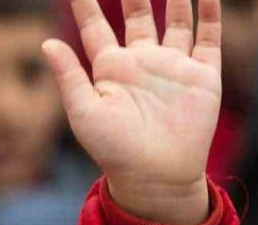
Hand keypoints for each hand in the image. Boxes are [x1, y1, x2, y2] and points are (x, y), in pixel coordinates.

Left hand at [43, 0, 220, 224]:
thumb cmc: (113, 149)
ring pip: (176, 21)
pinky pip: (208, 37)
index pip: (96, 28)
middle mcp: (141, 63)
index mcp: (110, 70)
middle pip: (138, 17)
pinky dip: (210, 14)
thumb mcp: (83, 111)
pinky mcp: (202, 75)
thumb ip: (69, 76)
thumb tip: (46, 43)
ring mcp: (172, 67)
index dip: (87, 7)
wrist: (154, 174)